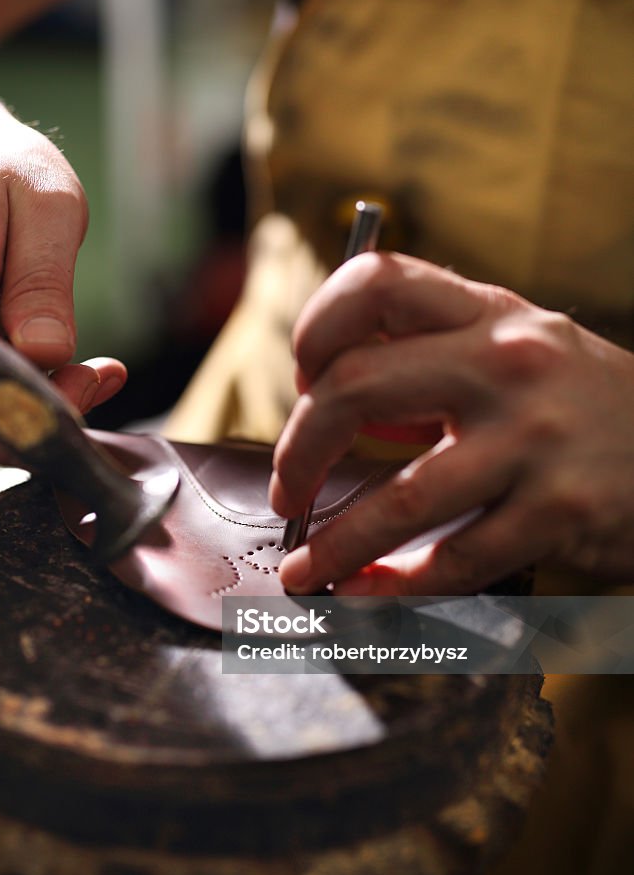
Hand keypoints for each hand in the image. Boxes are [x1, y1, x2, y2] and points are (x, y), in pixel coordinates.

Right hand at [0, 72, 124, 460]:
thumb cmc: (4, 167)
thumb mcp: (44, 207)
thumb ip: (42, 281)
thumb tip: (44, 350)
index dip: (16, 405)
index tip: (82, 386)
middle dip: (37, 412)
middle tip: (95, 381)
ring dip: (37, 402)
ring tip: (92, 372)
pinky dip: (29, 387)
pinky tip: (74, 368)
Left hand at [270, 253, 633, 593]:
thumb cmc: (586, 405)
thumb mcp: (520, 351)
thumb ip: (432, 360)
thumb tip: (336, 402)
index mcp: (491, 313)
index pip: (376, 283)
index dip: (317, 328)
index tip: (304, 379)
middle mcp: (508, 363)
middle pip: (356, 386)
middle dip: (298, 450)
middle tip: (288, 491)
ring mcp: (535, 439)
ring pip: (400, 497)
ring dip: (333, 543)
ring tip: (302, 571)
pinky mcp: (559, 512)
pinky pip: (455, 558)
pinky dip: (396, 585)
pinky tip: (367, 591)